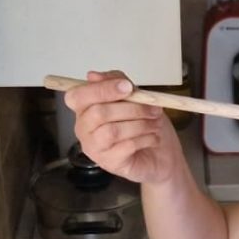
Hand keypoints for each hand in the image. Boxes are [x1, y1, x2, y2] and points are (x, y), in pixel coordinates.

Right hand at [63, 69, 181, 185]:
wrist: (162, 155)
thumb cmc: (145, 124)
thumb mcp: (135, 96)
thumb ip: (116, 81)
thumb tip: (93, 75)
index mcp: (85, 109)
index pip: (77, 96)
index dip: (102, 89)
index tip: (128, 87)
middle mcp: (84, 129)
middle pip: (98, 113)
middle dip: (131, 108)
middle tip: (153, 108)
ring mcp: (95, 148)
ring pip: (112, 131)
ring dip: (140, 124)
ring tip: (155, 124)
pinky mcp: (110, 163)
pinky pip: (125, 147)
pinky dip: (144, 139)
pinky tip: (153, 137)